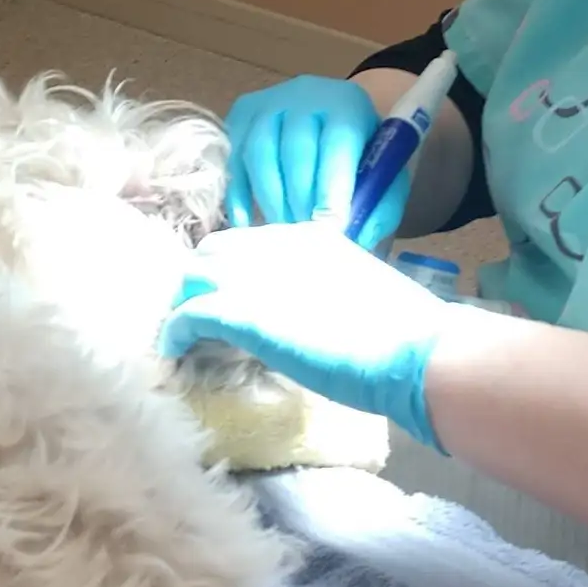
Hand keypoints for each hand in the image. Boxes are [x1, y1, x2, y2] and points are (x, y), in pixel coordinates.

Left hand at [160, 223, 463, 445]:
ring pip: (193, 277)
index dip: (233, 272)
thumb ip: (319, 288)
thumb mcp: (354, 289)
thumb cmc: (402, 330)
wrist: (413, 349)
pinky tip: (175, 351)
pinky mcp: (240, 311)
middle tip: (203, 318)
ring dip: (186, 304)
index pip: (249, 242)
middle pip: (213, 252)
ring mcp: (254, 275)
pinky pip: (187, 315)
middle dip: (202, 282)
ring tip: (187, 336)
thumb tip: (300, 313)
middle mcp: (274, 244)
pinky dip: (175, 332)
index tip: (233, 298)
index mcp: (306, 236)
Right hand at [223, 77, 401, 242]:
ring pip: (258, 154)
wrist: (331, 111)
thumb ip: (380, 206)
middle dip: (300, 199)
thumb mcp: (384, 172)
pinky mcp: (240, 116)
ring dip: (270, 199)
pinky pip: (233, 159)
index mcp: (347, 105)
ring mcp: (267, 103)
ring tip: (283, 229)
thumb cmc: (360, 149)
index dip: (332, 188)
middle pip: (295, 150)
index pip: (338, 143)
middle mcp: (304, 95)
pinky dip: (238, 195)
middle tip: (306, 236)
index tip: (331, 229)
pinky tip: (247, 222)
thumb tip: (355, 240)